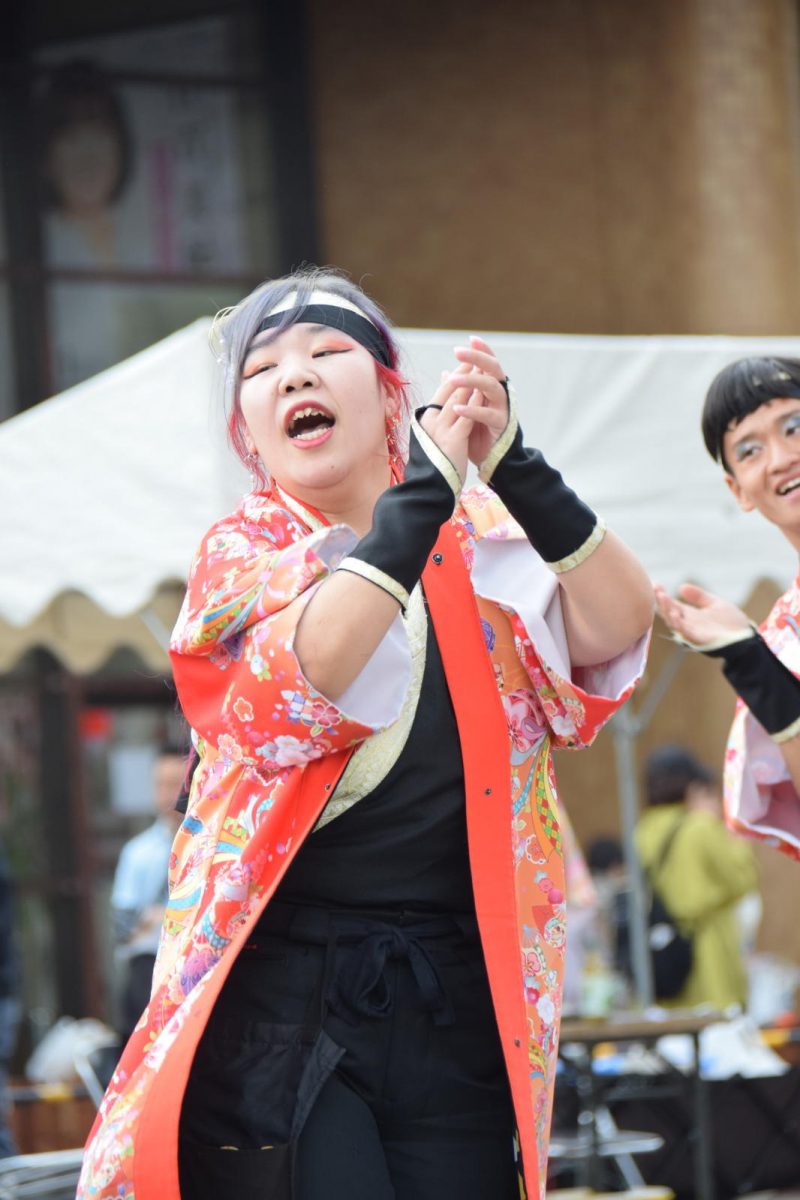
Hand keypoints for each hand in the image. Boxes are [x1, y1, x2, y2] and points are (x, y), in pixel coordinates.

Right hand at [418, 362, 478, 481]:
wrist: (428, 487)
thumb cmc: (433, 462)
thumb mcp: (432, 434)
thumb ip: (437, 413)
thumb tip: (439, 399)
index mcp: (426, 419)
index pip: (442, 391)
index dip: (455, 374)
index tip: (466, 360)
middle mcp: (432, 421)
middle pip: (450, 390)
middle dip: (464, 371)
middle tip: (475, 356)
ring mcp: (441, 430)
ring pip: (458, 400)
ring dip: (471, 382)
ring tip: (482, 367)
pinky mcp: (453, 440)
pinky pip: (466, 417)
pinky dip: (474, 403)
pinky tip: (483, 393)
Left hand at [449, 336, 509, 466]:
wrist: (493, 459)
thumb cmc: (479, 433)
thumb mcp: (466, 408)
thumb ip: (459, 390)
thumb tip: (446, 372)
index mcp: (492, 388)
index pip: (489, 364)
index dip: (483, 350)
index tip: (471, 339)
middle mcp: (500, 394)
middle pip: (493, 369)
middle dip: (477, 358)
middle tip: (458, 351)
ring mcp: (502, 408)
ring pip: (491, 387)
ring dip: (471, 382)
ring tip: (452, 380)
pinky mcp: (501, 425)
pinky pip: (487, 414)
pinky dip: (472, 410)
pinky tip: (458, 408)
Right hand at [653, 581, 750, 647]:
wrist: (746, 637)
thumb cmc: (731, 622)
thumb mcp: (714, 603)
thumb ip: (699, 596)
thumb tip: (681, 586)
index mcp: (689, 615)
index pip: (671, 603)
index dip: (661, 594)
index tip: (654, 583)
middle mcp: (687, 624)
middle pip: (668, 612)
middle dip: (660, 601)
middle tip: (655, 588)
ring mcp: (692, 632)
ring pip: (673, 622)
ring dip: (666, 610)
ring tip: (662, 596)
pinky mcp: (699, 640)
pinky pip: (685, 632)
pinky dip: (678, 624)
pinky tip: (675, 613)